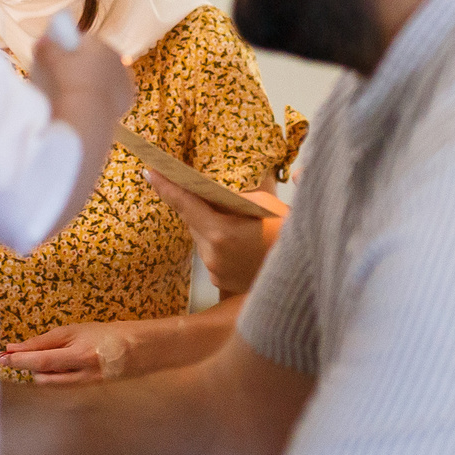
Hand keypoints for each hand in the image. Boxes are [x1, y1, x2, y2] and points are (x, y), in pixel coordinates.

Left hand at [0, 320, 138, 384]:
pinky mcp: (85, 390)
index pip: (40, 360)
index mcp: (79, 356)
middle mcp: (80, 375)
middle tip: (3, 359)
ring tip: (29, 359)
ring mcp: (83, 385)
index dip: (17, 361)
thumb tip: (16, 348)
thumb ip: (46, 341)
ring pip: (48, 383)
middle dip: (22, 367)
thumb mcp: (75, 331)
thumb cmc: (106, 334)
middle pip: (40, 376)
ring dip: (35, 372)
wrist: (140, 349)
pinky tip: (47, 366)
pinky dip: (49, 375)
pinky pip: (59, 385)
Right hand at [29, 31, 136, 148]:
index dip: (72, 48)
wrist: (89, 113)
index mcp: (101, 45)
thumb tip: (40, 41)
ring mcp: (124, 78)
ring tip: (79, 91)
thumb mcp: (52, 61)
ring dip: (97, 80)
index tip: (61, 58)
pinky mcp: (128, 97)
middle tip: (68, 77)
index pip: (85, 41)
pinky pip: (114, 93)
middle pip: (98, 58)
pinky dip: (105, 96)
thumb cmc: (69, 82)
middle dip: (86, 64)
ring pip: (108, 75)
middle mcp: (117, 58)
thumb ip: (46, 48)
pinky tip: (94, 102)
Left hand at [143, 170, 284, 294]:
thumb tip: (209, 194)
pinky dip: (219, 245)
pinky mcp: (221, 282)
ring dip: (212, 227)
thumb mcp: (261, 203)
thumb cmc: (287, 229)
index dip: (165, 186)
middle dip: (200, 208)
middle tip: (218, 199)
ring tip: (240, 226)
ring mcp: (215, 271)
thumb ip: (229, 199)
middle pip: (193, 222)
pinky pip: (211, 255)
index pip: (184, 204)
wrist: (304, 269)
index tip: (149, 172)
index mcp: (220, 232)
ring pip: (202, 239)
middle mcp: (211, 254)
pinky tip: (242, 243)